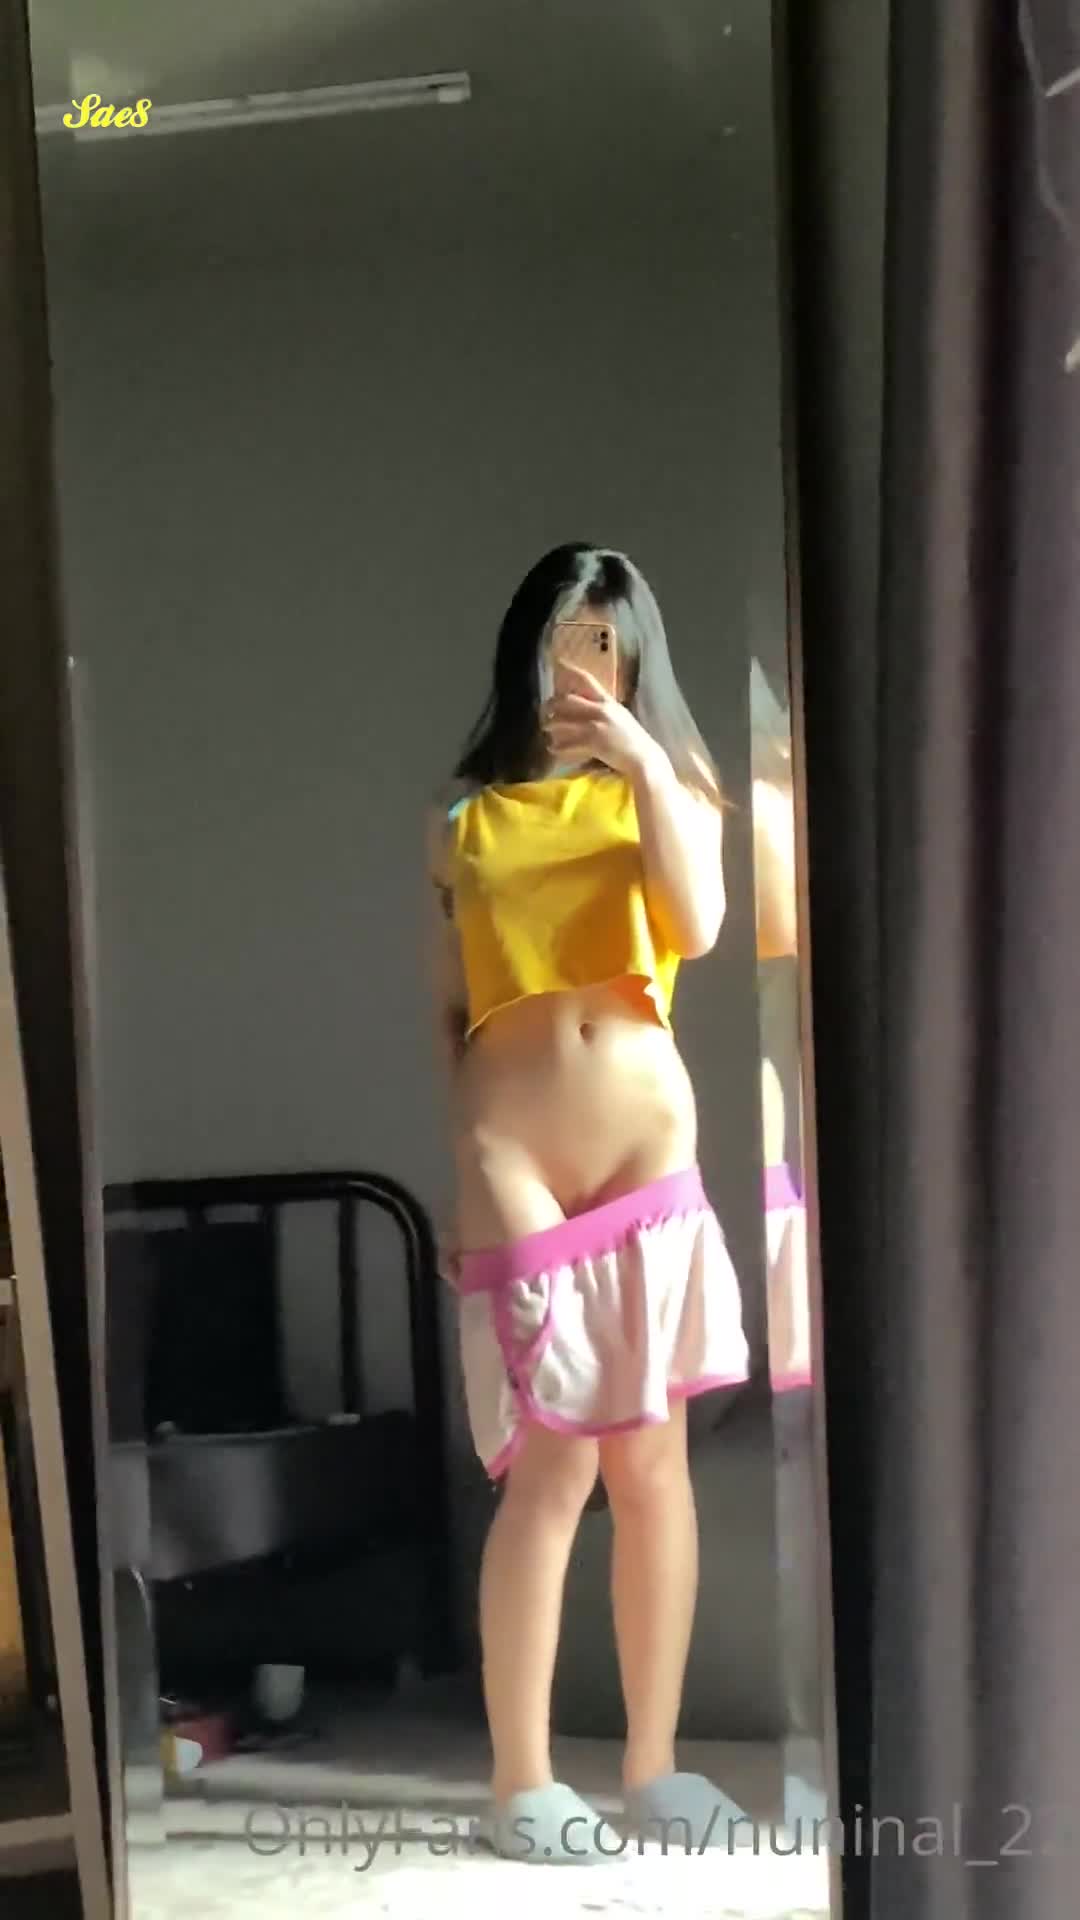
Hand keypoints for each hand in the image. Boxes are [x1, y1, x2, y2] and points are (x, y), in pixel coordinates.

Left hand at [541, 659, 660, 779]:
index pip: (587, 679)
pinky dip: (558, 748)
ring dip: (551, 725)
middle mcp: (601, 710)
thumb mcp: (620, 717)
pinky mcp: (594, 744)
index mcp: (608, 701)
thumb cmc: (633, 739)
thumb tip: (586, 706)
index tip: (558, 663)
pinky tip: (553, 749)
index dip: (571, 670)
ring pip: (563, 722)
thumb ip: (604, 709)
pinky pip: (568, 744)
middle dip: (552, 704)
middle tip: (545, 710)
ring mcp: (597, 727)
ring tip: (546, 729)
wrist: (644, 758)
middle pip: (568, 700)